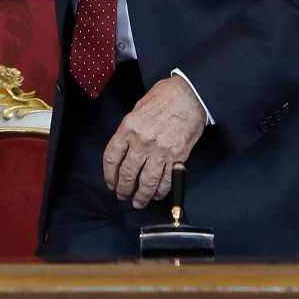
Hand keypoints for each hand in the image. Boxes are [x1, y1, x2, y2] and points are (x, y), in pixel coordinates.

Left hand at [102, 75, 207, 207]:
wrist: (190, 95)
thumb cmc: (164, 97)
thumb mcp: (138, 108)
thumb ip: (130, 129)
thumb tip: (125, 149)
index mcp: (129, 127)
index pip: (112, 157)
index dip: (109, 174)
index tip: (110, 182)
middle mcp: (142, 141)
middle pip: (127, 173)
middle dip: (123, 189)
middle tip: (122, 195)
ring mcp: (160, 151)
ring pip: (146, 182)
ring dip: (141, 196)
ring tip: (138, 202)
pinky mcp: (177, 157)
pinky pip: (166, 180)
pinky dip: (160, 191)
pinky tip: (156, 196)